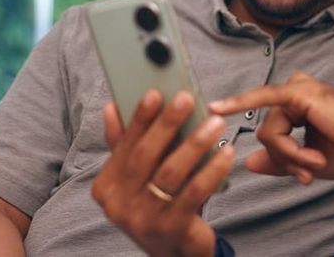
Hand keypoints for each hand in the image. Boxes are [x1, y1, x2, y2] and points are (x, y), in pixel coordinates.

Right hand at [92, 90, 234, 256]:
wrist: (173, 252)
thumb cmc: (155, 205)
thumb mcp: (135, 179)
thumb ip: (124, 145)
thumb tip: (111, 107)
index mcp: (106, 187)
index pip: (123, 145)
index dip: (139, 118)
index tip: (155, 92)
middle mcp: (119, 205)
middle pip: (145, 156)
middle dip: (167, 124)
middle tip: (187, 99)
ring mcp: (144, 219)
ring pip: (171, 173)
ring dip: (195, 144)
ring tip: (215, 124)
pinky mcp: (171, 229)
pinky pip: (195, 193)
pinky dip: (212, 170)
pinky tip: (227, 154)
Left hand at [209, 72, 333, 183]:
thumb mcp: (309, 160)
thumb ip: (280, 159)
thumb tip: (248, 161)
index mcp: (301, 103)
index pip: (273, 130)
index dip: (283, 158)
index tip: (302, 174)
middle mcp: (297, 90)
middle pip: (267, 132)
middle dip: (285, 159)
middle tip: (309, 174)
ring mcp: (298, 89)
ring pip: (269, 132)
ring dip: (290, 156)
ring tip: (317, 162)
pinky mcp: (298, 93)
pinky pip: (268, 114)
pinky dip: (255, 120)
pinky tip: (218, 108)